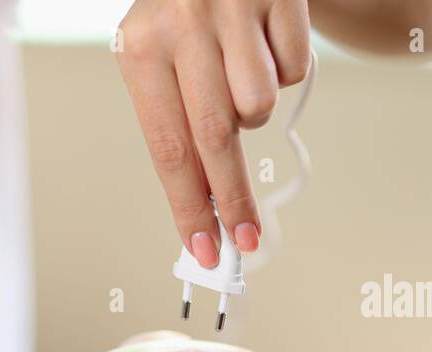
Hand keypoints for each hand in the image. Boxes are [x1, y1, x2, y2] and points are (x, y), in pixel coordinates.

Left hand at [117, 0, 311, 266]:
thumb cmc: (180, 16)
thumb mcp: (156, 57)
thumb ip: (174, 123)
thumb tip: (202, 204)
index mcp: (140, 48)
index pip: (168, 148)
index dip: (188, 206)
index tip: (205, 248)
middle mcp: (184, 25)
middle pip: (215, 139)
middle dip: (232, 198)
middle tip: (245, 239)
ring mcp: (234, 7)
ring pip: (258, 105)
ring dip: (254, 112)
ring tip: (238, 78)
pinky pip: (291, 69)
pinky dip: (282, 70)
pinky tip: (262, 44)